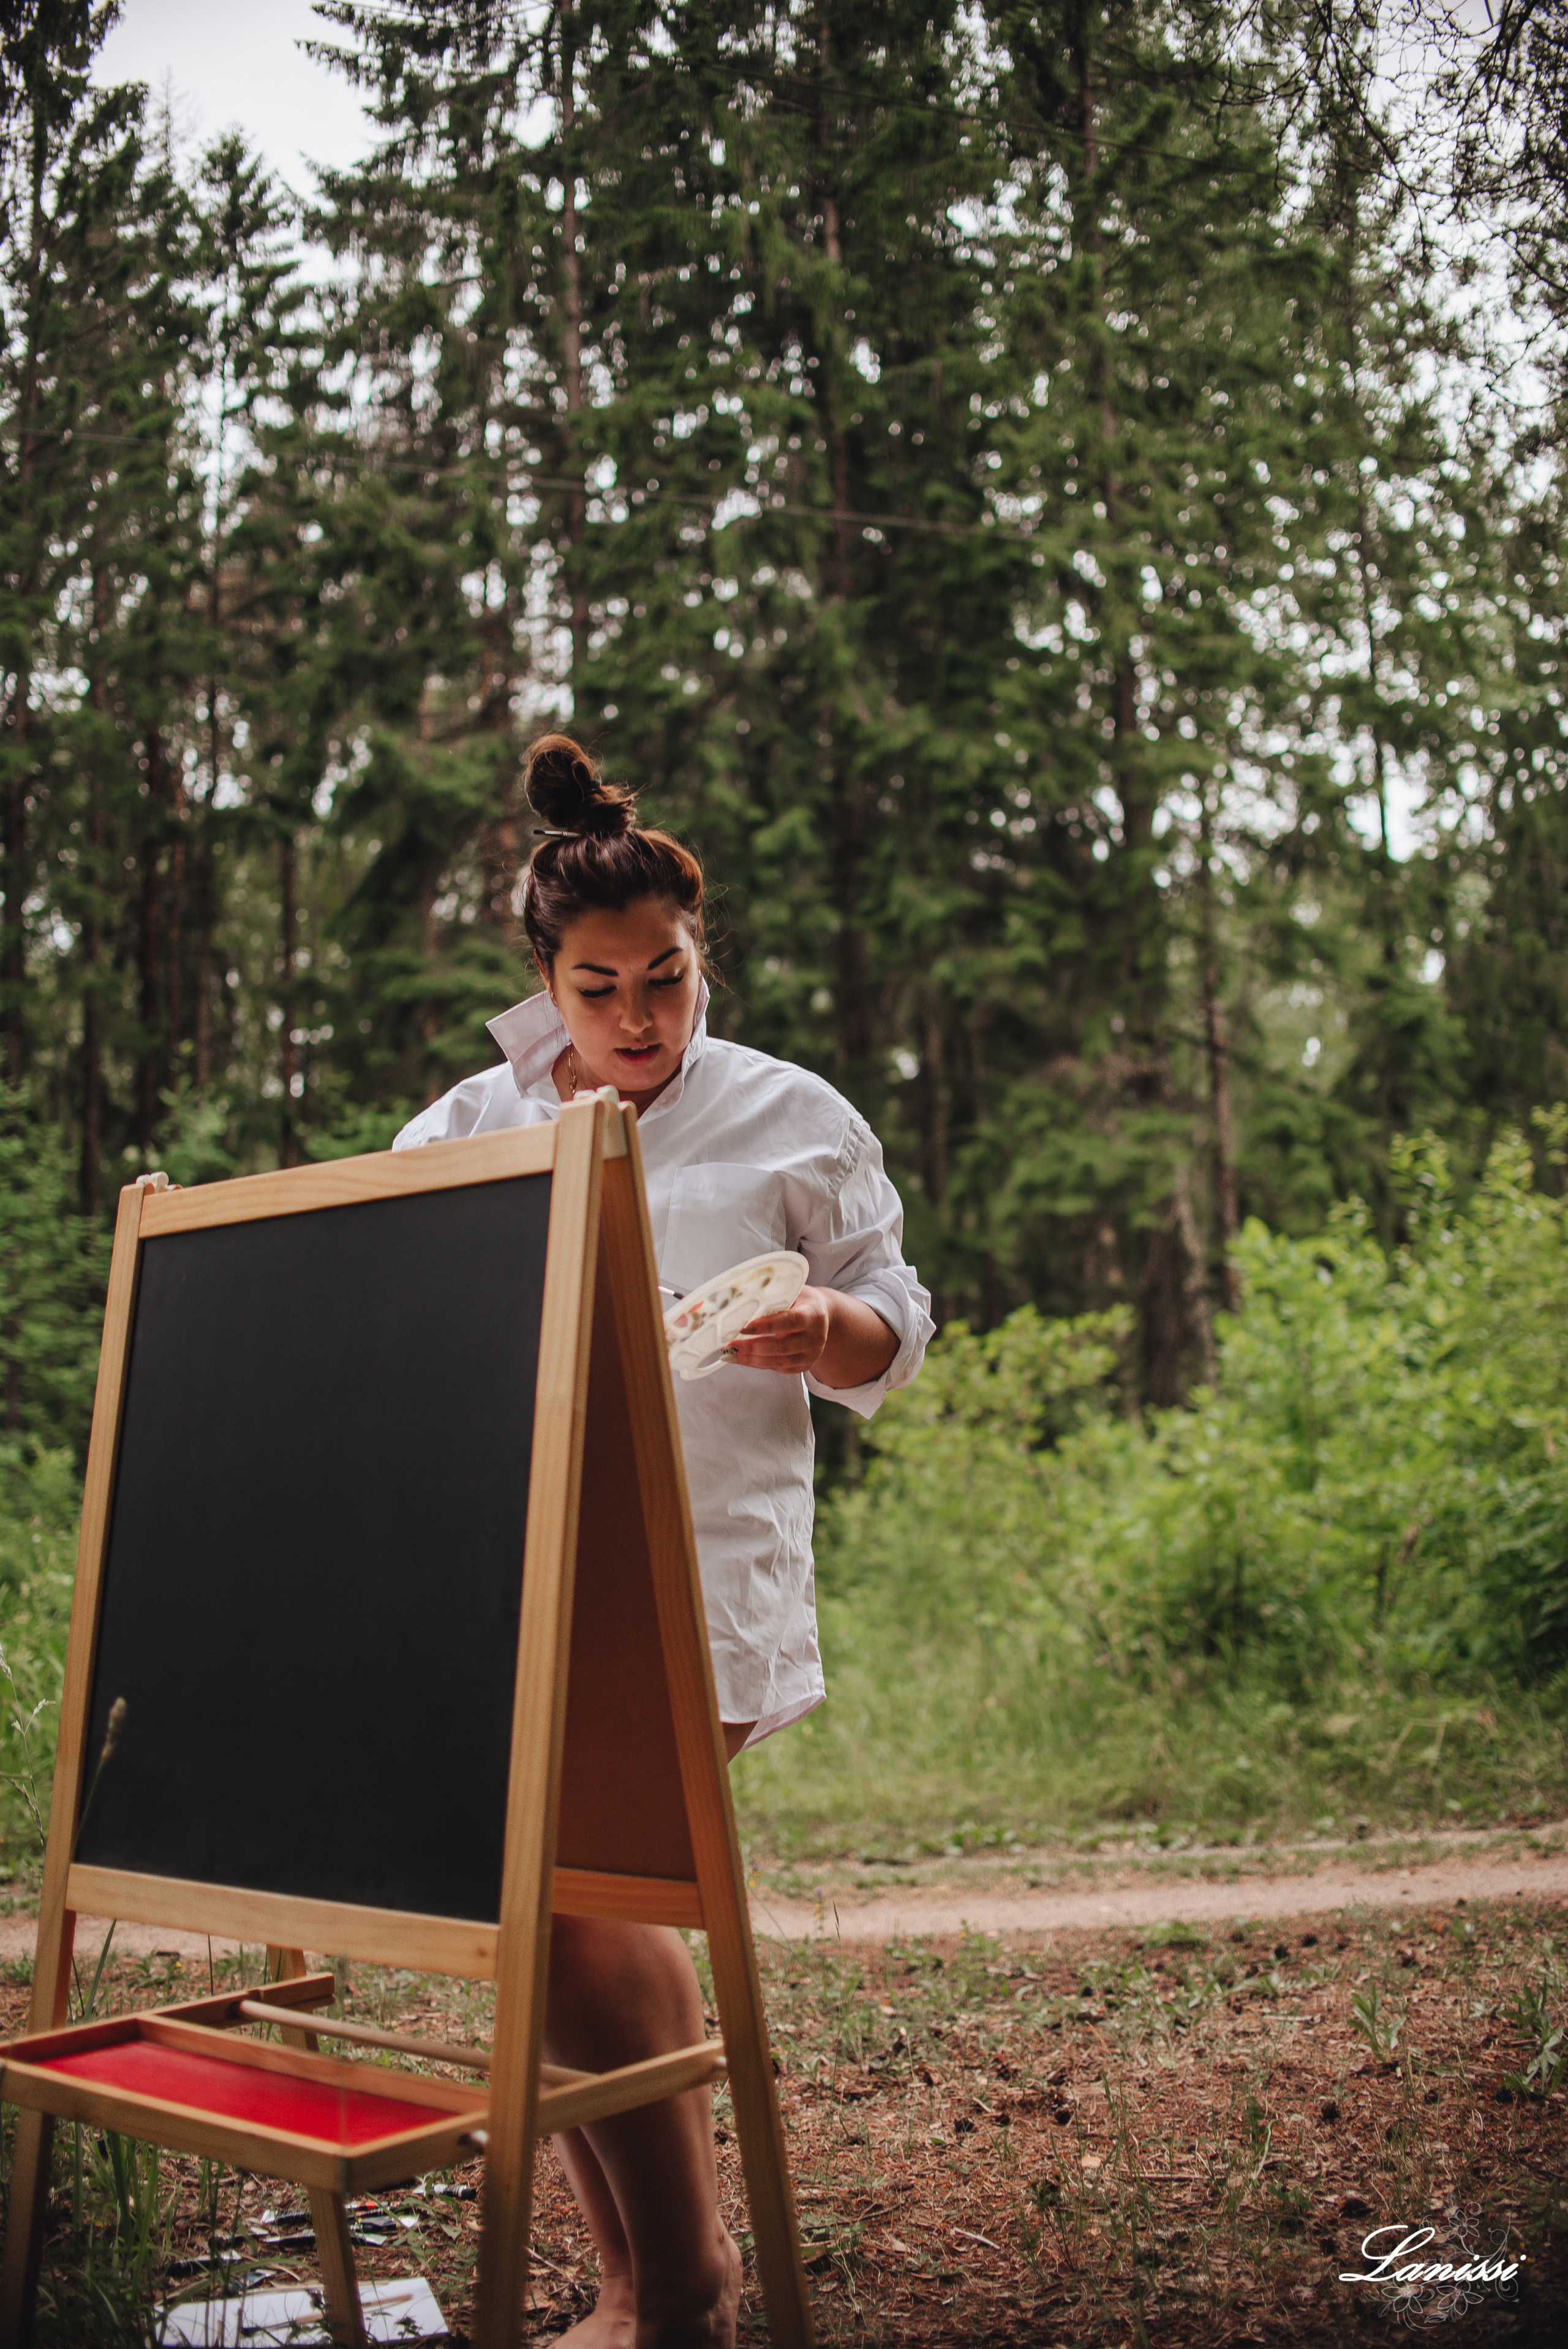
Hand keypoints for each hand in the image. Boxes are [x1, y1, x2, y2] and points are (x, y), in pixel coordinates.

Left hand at [723, 1285, 898, 1387]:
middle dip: (753, 1347)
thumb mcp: (793, 1291)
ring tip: (731, 1353)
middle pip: (782, 1346)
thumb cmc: (801, 1300)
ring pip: (778, 1361)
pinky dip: (758, 1364)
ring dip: (752, 1359)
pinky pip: (779, 1368)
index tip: (745, 1327)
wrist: (822, 1316)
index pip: (790, 1321)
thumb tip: (740, 1300)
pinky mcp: (804, 1365)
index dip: (768, 1326)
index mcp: (813, 1314)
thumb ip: (773, 1297)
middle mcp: (815, 1337)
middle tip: (731, 1344)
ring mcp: (811, 1354)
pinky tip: (742, 1358)